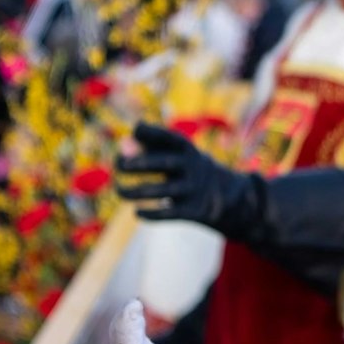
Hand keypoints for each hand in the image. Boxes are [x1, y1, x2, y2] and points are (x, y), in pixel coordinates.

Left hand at [115, 123, 258, 235]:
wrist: (225, 194)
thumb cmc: (185, 168)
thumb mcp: (172, 154)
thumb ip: (147, 147)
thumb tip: (122, 147)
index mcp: (188, 149)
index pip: (170, 138)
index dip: (153, 133)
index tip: (135, 129)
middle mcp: (193, 167)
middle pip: (166, 164)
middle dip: (142, 163)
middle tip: (120, 164)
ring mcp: (194, 189)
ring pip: (164, 191)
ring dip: (137, 192)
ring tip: (118, 191)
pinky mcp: (195, 210)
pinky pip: (170, 213)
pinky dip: (152, 214)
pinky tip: (136, 213)